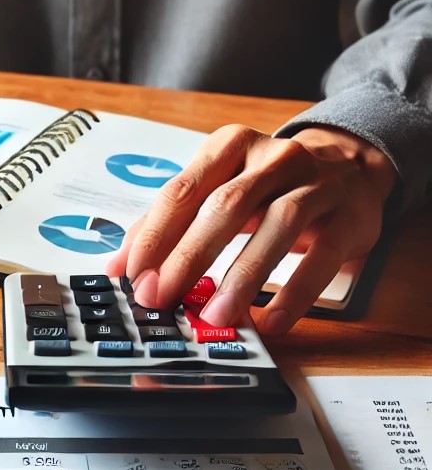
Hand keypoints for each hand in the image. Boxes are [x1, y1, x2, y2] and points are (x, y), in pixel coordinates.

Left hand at [105, 124, 397, 333]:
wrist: (350, 166)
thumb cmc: (267, 185)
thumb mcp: (217, 188)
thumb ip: (168, 223)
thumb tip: (118, 267)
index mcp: (228, 147)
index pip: (182, 191)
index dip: (155, 236)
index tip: (133, 276)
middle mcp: (273, 158)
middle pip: (224, 207)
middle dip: (188, 257)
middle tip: (161, 297)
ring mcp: (316, 183)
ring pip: (276, 226)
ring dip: (242, 277)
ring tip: (215, 315)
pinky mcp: (350, 215)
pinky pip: (322, 257)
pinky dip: (295, 293)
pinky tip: (272, 321)